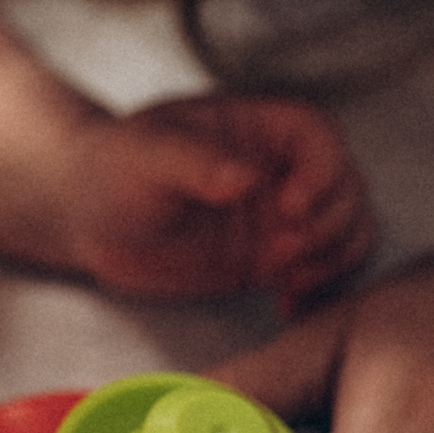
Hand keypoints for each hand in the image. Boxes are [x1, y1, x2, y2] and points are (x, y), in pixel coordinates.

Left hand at [60, 94, 373, 307]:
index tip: (288, 208)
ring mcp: (279, 214)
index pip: (317, 133)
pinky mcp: (271, 258)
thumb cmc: (111, 168)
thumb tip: (246, 177)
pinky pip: (323, 268)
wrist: (85, 217)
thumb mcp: (145, 154)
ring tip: (288, 280)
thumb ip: (194, 160)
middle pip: (346, 183)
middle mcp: (277, 167)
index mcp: (253, 127)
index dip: (320, 170)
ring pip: (348, 226)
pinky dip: (322, 287)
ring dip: (334, 256)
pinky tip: (287, 305)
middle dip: (328, 222)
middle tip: (281, 253)